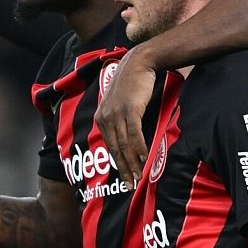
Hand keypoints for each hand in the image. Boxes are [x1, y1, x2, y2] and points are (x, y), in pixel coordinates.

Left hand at [94, 49, 157, 185]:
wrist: (139, 62)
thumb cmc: (133, 82)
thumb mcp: (121, 102)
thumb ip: (121, 118)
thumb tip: (129, 136)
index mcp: (102, 117)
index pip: (110, 146)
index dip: (118, 164)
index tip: (125, 177)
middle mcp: (106, 117)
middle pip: (116, 149)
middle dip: (124, 169)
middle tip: (131, 185)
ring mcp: (117, 114)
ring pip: (125, 144)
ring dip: (133, 162)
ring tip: (139, 176)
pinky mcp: (130, 109)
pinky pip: (134, 134)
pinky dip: (140, 147)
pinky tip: (145, 157)